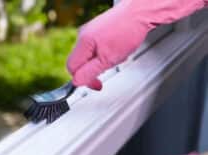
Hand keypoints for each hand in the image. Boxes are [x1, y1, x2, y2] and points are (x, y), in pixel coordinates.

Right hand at [67, 0, 206, 90]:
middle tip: (107, 69)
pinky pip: (95, 47)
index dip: (83, 79)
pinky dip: (104, 52)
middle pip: (79, 61)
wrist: (140, 12)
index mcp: (83, 43)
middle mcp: (82, 35)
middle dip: (93, 69)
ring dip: (100, 61)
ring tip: (115, 56)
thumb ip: (90, 72)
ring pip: (88, 55)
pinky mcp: (96, 29)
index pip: (71, 68)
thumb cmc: (127, 31)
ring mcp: (89, 31)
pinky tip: (115, 49)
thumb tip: (77, 81)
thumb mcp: (108, 60)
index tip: (96, 84)